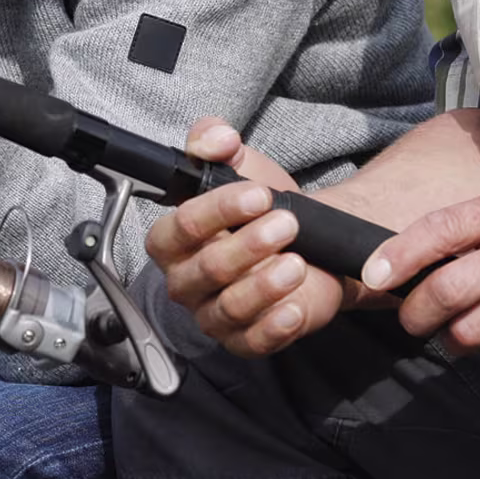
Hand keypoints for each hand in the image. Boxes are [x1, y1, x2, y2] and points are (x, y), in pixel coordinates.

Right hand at [146, 118, 355, 356]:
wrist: (305, 238)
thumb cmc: (261, 207)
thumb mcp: (240, 164)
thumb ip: (215, 142)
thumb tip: (217, 136)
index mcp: (174, 240)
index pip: (180, 228)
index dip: (218, 210)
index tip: (258, 194)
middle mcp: (187, 280)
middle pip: (206, 269)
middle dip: (249, 245)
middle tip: (287, 223)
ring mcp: (214, 314)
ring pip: (229, 307)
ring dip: (265, 284)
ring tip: (296, 262)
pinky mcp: (245, 340)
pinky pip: (253, 341)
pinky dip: (275, 326)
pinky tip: (295, 307)